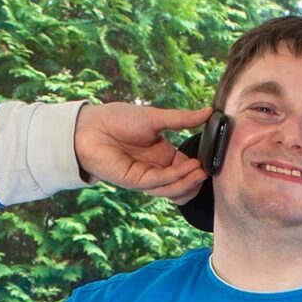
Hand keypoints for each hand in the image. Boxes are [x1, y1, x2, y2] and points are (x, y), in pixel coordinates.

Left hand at [73, 103, 209, 202]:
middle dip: (195, 181)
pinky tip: (186, 168)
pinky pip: (158, 184)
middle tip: (207, 171)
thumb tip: (207, 111)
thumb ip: (182, 119)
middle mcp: (155, 168)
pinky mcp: (134, 181)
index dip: (198, 168)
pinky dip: (175, 177)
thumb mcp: (156, 117)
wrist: (91, 126)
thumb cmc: (118, 119)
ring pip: (172, 189)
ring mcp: (145, 176)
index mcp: (161, 155)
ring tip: (201, 171)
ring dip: (188, 182)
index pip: (185, 168)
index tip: (211, 162)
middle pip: (181, 184)